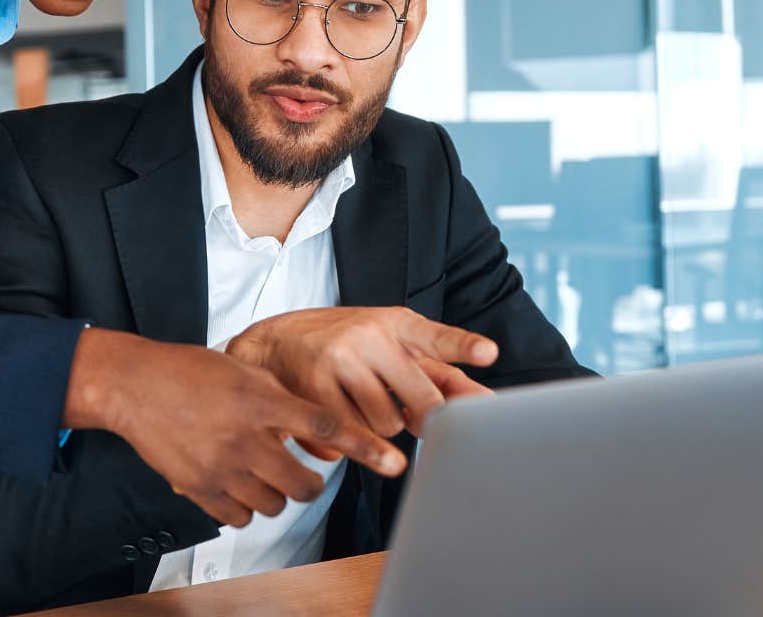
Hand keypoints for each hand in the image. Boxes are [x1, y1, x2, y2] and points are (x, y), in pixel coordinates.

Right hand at [60, 328, 405, 527]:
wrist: (136, 385)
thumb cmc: (190, 371)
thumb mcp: (247, 372)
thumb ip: (282, 399)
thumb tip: (314, 426)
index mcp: (263, 402)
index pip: (327, 427)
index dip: (365, 447)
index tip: (394, 463)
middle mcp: (246, 438)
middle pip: (305, 483)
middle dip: (311, 483)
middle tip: (303, 473)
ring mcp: (222, 467)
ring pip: (275, 505)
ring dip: (277, 495)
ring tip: (262, 474)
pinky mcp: (199, 488)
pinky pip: (241, 518)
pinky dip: (246, 508)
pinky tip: (237, 486)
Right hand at [225, 307, 498, 439]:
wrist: (274, 341)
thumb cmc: (346, 344)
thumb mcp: (391, 343)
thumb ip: (437, 368)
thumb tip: (482, 398)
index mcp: (395, 322)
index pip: (435, 337)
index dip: (463, 345)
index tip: (488, 352)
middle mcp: (369, 336)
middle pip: (423, 401)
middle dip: (424, 418)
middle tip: (413, 417)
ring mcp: (340, 360)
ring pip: (388, 426)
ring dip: (382, 430)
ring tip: (362, 406)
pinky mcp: (313, 388)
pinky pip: (352, 435)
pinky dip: (351, 439)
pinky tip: (339, 417)